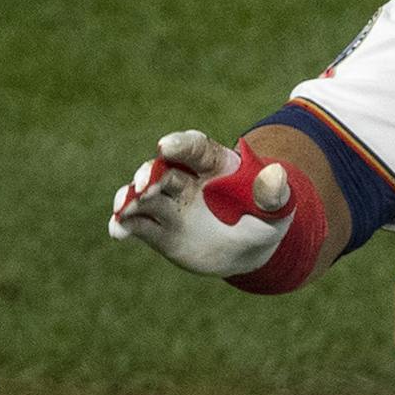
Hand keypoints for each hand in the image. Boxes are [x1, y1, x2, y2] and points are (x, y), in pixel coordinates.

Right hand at [109, 130, 293, 276]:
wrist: (249, 248)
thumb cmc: (266, 218)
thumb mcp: (278, 207)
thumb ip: (274, 193)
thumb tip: (277, 173)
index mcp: (213, 164)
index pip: (194, 149)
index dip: (179, 146)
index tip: (166, 146)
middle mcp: (184, 179)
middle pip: (162, 172)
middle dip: (149, 176)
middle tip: (143, 186)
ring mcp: (168, 204)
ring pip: (143, 197)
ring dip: (129, 200)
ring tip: (121, 209)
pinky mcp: (158, 229)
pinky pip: (137, 225)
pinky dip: (124, 226)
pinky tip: (116, 231)